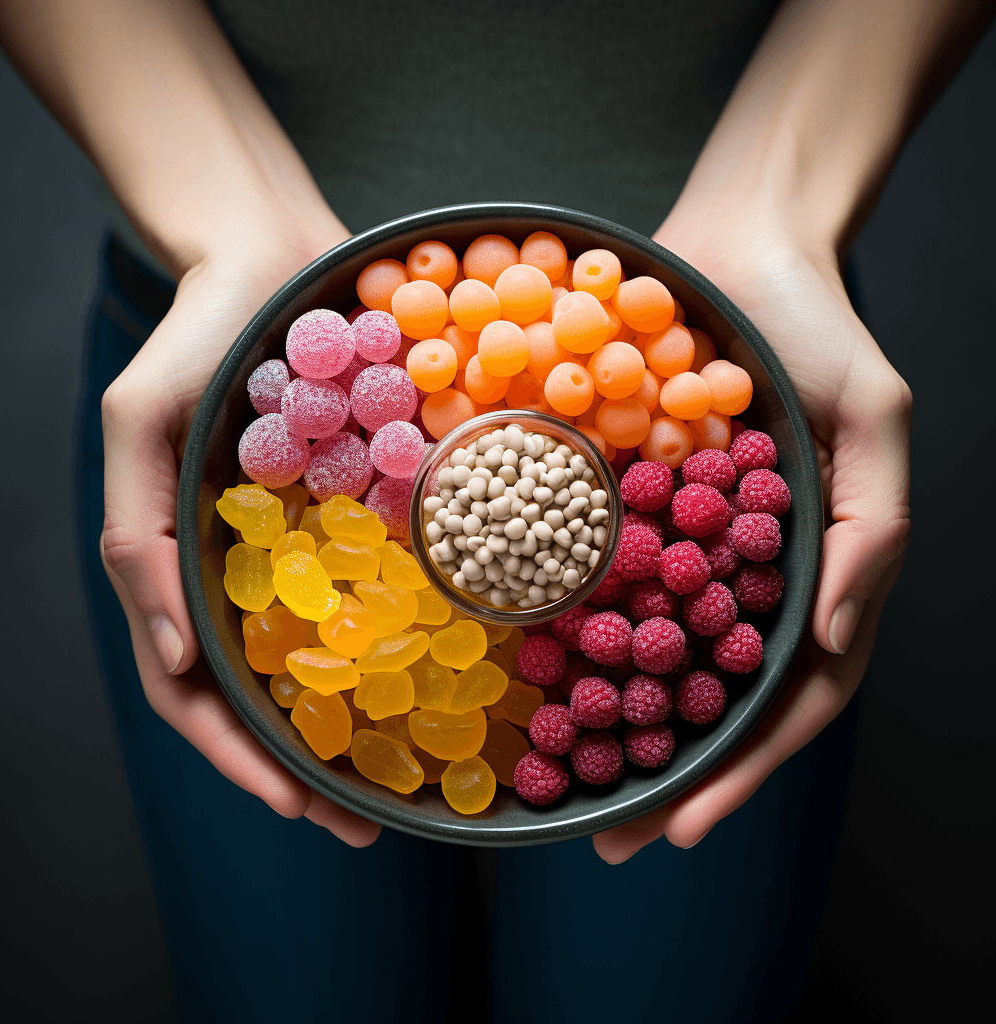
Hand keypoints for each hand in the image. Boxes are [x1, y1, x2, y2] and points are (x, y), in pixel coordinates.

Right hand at [99, 225, 381, 847]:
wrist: (271, 256)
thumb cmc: (198, 334)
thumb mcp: (140, 422)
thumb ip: (139, 537)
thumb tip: (170, 660)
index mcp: (185, 567)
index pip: (196, 691)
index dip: (240, 758)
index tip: (299, 809)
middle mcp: (247, 569)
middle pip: (270, 695)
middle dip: (310, 768)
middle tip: (370, 826)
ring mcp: (305, 543)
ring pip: (330, 656)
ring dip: (362, 724)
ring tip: (415, 776)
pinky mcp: (357, 509)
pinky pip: (384, 584)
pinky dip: (405, 637)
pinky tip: (449, 673)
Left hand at [593, 201, 910, 862]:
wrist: (734, 246)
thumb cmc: (815, 325)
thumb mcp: (872, 418)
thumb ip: (870, 530)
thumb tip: (825, 644)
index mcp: (803, 571)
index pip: (782, 696)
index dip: (739, 769)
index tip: (681, 829)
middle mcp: (735, 569)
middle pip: (702, 693)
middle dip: (659, 770)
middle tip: (604, 838)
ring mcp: (675, 541)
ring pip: (642, 652)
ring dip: (605, 722)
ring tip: (557, 782)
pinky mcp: (622, 500)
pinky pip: (590, 573)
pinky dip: (565, 627)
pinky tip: (526, 672)